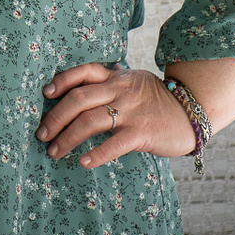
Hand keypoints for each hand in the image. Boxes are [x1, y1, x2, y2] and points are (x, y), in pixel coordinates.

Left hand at [35, 64, 198, 168]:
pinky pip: (114, 143)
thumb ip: (109, 85)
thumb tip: (76, 93)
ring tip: (54, 152)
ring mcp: (131, 112)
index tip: (45, 94)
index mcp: (116, 77)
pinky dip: (96, 153)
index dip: (61, 81)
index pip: (83, 72)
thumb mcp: (133, 83)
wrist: (193, 111)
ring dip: (67, 138)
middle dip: (55, 118)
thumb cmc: (157, 100)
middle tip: (41, 134)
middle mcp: (120, 91)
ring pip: (90, 122)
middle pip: (78, 99)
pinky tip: (83, 162)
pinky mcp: (142, 133)